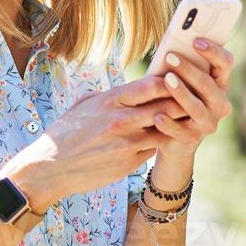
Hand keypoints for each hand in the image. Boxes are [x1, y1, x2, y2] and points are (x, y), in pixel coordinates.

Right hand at [3, 79, 182, 210]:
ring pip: (166, 129)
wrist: (51, 168)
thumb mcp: (83, 105)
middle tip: (195, 96)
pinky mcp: (130, 162)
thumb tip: (124, 90)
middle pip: (166, 106)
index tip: (180, 77)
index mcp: (110, 101)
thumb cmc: (64, 133)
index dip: (170, 80)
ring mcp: (128, 143)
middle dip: (183, 100)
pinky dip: (161, 142)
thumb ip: (107, 96)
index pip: (151, 85)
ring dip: (178, 123)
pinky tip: (168, 137)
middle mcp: (122, 120)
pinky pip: (154, 148)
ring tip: (190, 117)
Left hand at [149, 38, 233, 160]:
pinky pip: (180, 130)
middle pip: (208, 84)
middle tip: (171, 56)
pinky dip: (169, 123)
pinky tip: (158, 116)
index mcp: (221, 84)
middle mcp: (220, 104)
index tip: (196, 41)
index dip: (214, 51)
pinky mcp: (192, 138)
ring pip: (196, 107)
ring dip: (181, 92)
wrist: (176, 139)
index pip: (226, 63)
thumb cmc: (178, 100)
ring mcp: (208, 122)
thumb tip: (169, 46)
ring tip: (166, 80)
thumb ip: (183, 67)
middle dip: (189, 69)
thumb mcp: (185, 82)